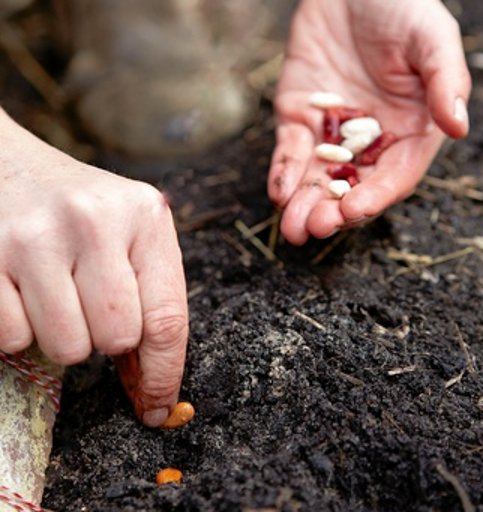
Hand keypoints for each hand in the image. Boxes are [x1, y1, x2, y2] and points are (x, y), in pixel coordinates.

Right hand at [0, 110, 187, 426]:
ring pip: (66, 346)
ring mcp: (35, 236)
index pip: (167, 318)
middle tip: (90, 304)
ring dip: (64, 335)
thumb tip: (152, 393)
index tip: (158, 406)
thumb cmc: (81, 214)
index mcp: (145, 216)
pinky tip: (21, 290)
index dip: (164, 373)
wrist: (10, 167)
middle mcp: (94, 220)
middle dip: (106, 337)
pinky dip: (19, 329)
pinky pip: (12, 338)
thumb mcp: (130, 238)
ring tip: (56, 294)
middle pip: (116, 338)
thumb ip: (150, 302)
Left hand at [268, 0, 470, 243]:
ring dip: (303, 206)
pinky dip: (283, 174)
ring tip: (293, 228)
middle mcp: (369, 143)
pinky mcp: (299, 121)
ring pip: (317, 181)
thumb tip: (459, 126)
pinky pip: (290, 154)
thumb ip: (446, 81)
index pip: (392, 177)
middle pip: (351, 188)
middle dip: (332, 212)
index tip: (353, 210)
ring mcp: (331, 136)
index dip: (374, 197)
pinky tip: (279, 194)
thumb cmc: (401, 6)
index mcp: (407, 133)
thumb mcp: (431, 38)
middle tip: (315, 228)